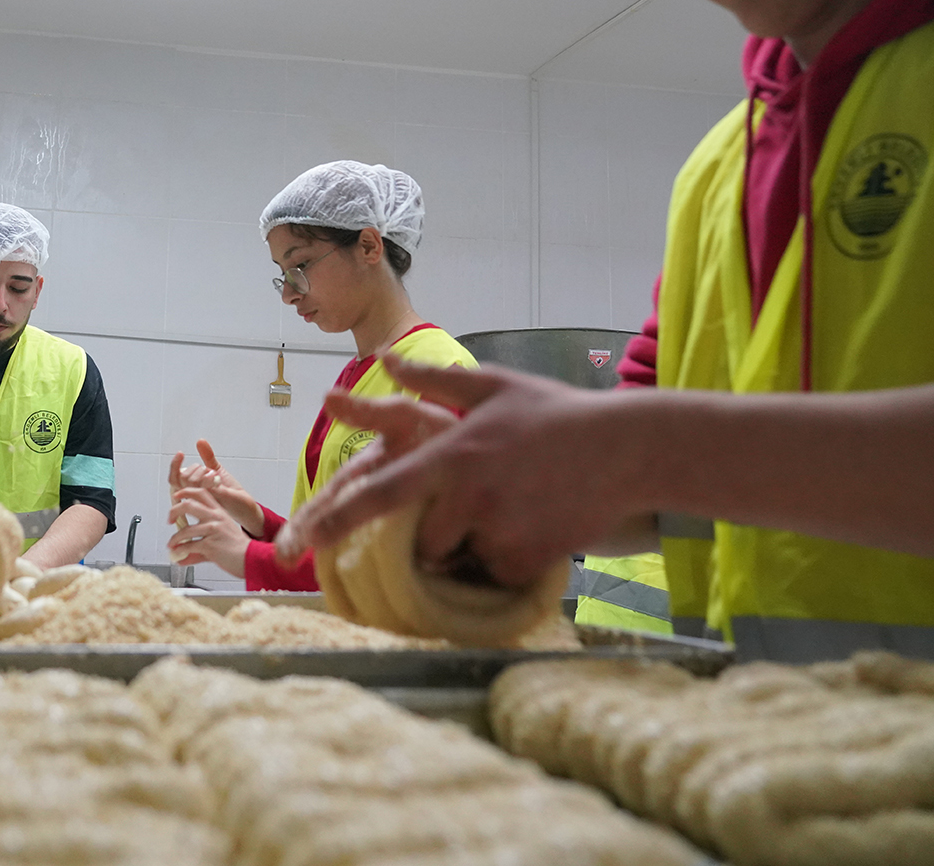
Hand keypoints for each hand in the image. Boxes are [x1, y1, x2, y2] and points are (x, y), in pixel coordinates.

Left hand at [167, 487, 248, 577]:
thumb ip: (199, 543)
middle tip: (170, 519)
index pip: (201, 493)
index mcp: (219, 511)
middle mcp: (216, 517)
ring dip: (175, 538)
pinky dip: (181, 551)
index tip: (177, 495)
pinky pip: (190, 546)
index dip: (186, 491)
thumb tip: (182, 553)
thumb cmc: (237, 547)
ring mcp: (213, 530)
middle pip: (189, 505)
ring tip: (172, 544)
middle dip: (174, 511)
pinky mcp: (210, 545)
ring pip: (186, 530)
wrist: (250, 558)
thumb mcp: (220, 536)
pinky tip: (178, 554)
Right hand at [168, 439, 264, 535]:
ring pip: (191, 482)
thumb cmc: (230, 492)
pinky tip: (217, 480)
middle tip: (209, 472)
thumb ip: (207, 457)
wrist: (245, 508)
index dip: (174, 465)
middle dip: (195, 469)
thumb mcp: (217, 470)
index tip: (181, 453)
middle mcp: (195, 496)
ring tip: (214, 477)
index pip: (174, 478)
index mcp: (192, 489)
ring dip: (203, 474)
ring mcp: (203, 501)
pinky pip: (205, 488)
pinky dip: (211, 479)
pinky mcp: (213, 503)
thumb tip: (200, 441)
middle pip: (182, 478)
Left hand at [274, 355, 645, 587]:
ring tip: (507, 512)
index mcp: (450, 453)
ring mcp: (497, 530)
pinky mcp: (527, 560)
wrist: (629, 449)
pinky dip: (506, 561)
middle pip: (418, 541)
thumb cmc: (557, 413)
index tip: (304, 541)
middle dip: (430, 537)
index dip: (336, 518)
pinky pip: (496, 574)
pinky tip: (533, 527)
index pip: (379, 492)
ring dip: (470, 549)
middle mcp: (467, 495)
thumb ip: (430, 380)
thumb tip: (383, 358)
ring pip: (459, 559)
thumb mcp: (492, 386)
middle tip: (468, 509)